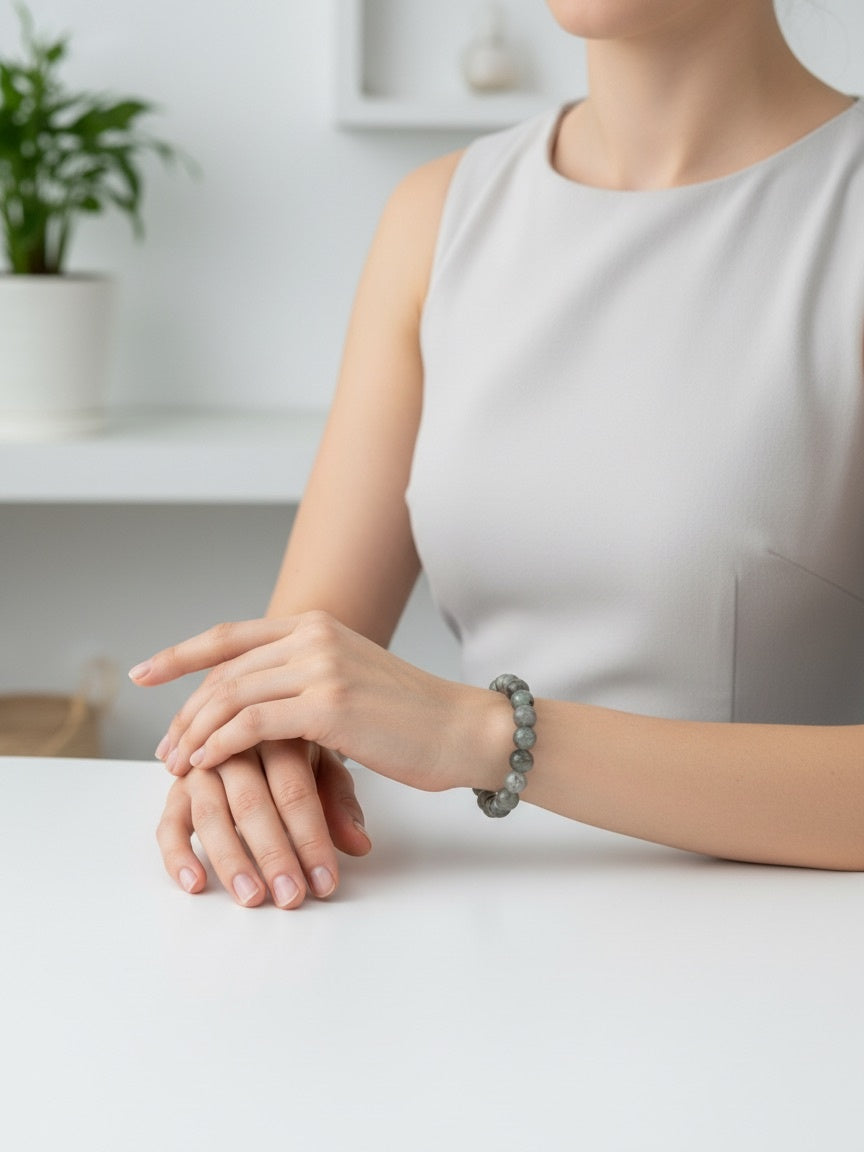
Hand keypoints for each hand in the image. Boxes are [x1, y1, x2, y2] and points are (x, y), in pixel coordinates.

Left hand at [130, 611, 499, 792]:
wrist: (464, 730)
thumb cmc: (410, 719)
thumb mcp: (351, 681)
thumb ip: (303, 682)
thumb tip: (253, 709)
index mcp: (317, 624)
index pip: (230, 635)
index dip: (180, 655)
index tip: (144, 673)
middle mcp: (314, 635)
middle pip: (223, 668)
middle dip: (184, 709)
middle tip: (163, 746)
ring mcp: (321, 666)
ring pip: (231, 694)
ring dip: (194, 730)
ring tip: (176, 762)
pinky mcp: (329, 705)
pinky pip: (254, 722)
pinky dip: (220, 743)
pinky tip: (204, 763)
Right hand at [155, 739, 371, 907]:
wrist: (252, 716)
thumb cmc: (294, 750)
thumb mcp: (324, 768)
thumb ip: (340, 804)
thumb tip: (359, 844)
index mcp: (279, 735)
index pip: (295, 792)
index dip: (311, 839)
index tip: (325, 882)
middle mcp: (236, 748)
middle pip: (252, 804)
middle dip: (274, 855)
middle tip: (291, 896)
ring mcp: (201, 768)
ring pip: (211, 814)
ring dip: (230, 860)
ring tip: (251, 897)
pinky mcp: (175, 790)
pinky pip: (168, 824)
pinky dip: (178, 856)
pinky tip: (195, 884)